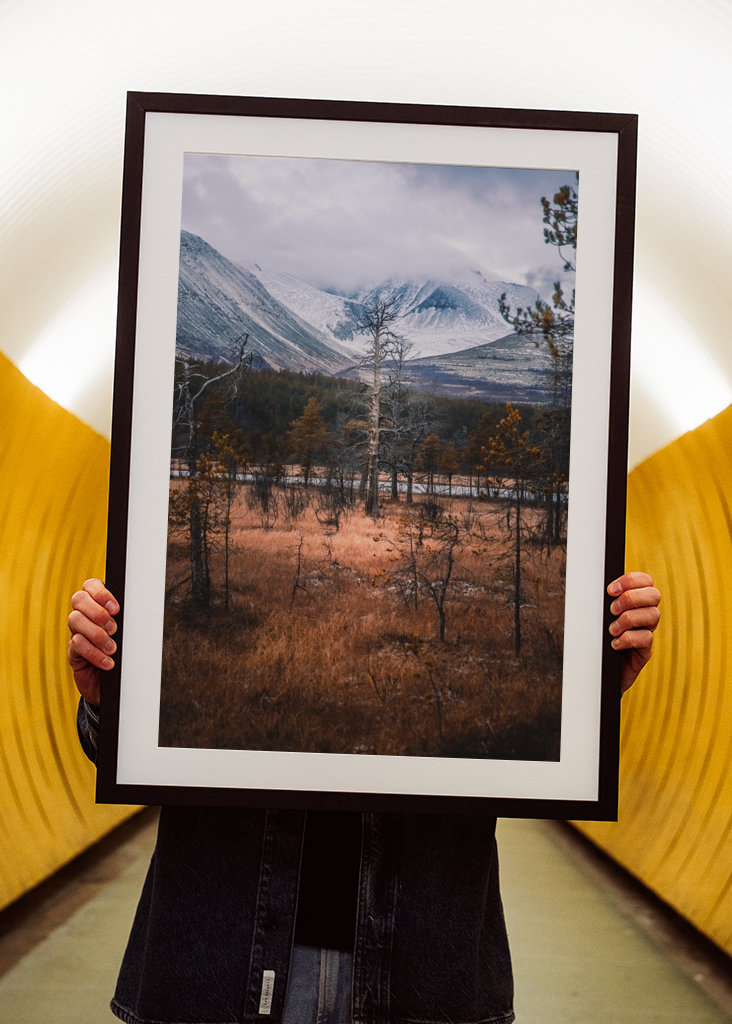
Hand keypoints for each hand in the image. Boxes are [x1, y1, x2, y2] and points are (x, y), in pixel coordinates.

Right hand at [67, 579, 119, 704]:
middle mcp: (84, 616)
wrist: (116, 684)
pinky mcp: (73, 652)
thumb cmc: (125, 654)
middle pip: (78, 599)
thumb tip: (141, 609)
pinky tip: (108, 662)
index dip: (100, 593)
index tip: (116, 608)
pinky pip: (77, 644)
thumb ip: (129, 620)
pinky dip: (94, 653)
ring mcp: (76, 632)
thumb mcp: (129, 634)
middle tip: (114, 629)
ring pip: (75, 620)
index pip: (90, 585)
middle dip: (98, 612)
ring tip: (112, 648)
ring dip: (96, 634)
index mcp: (98, 605)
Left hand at [607, 571, 660, 692]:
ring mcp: (646, 632)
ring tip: (612, 630)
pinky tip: (614, 644)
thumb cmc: (595, 640)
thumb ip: (599, 602)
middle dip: (631, 598)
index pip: (645, 581)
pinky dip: (628, 639)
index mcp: (634, 602)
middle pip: (654, 595)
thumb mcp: (596, 618)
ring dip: (628, 619)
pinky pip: (646, 639)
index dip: (631, 580)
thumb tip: (588, 588)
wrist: (597, 672)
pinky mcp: (645, 651)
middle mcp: (644, 615)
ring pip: (653, 615)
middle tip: (612, 610)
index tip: (610, 590)